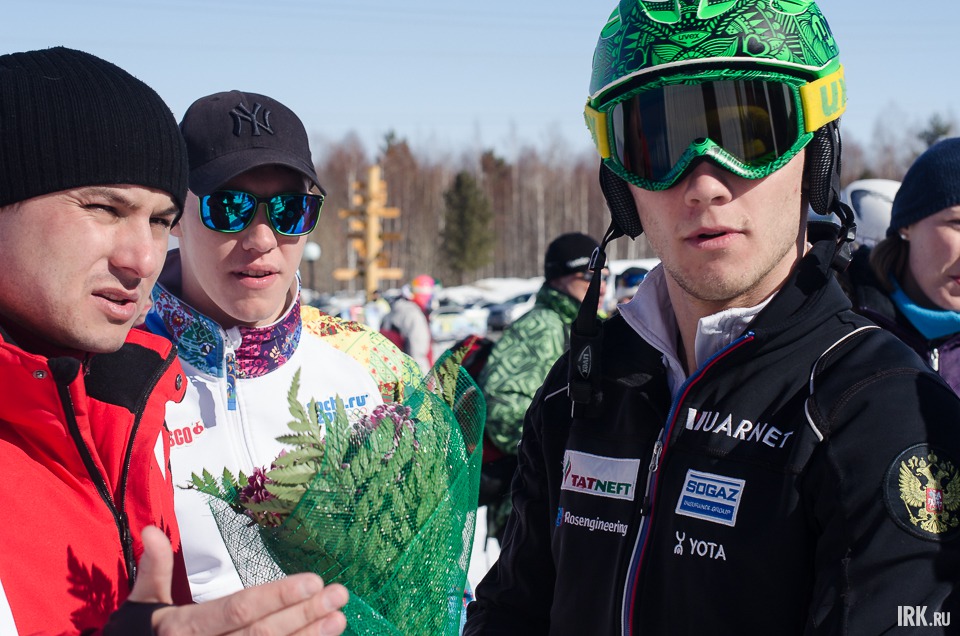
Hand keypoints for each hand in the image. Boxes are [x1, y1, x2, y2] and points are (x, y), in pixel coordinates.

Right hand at [131, 526, 348, 634]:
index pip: (239, 609)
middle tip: (338, 595)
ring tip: (339, 618)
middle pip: (263, 633)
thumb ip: (154, 569)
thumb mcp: (141, 606)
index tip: (313, 579)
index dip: (277, 596)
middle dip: (304, 614)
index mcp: (184, 628)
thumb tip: (151, 531)